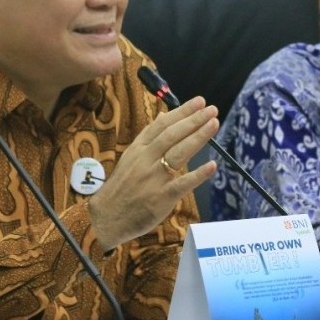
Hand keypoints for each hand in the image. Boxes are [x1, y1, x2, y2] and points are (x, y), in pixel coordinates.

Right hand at [88, 96, 218, 249]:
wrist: (106, 217)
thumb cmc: (122, 187)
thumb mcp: (131, 157)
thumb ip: (149, 138)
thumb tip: (164, 116)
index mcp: (138, 148)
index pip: (162, 125)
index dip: (181, 112)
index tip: (199, 101)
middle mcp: (146, 159)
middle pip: (172, 135)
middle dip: (193, 120)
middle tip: (212, 109)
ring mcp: (154, 178)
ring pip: (178, 153)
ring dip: (198, 137)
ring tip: (214, 124)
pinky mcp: (161, 198)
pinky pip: (182, 184)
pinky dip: (197, 175)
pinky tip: (212, 166)